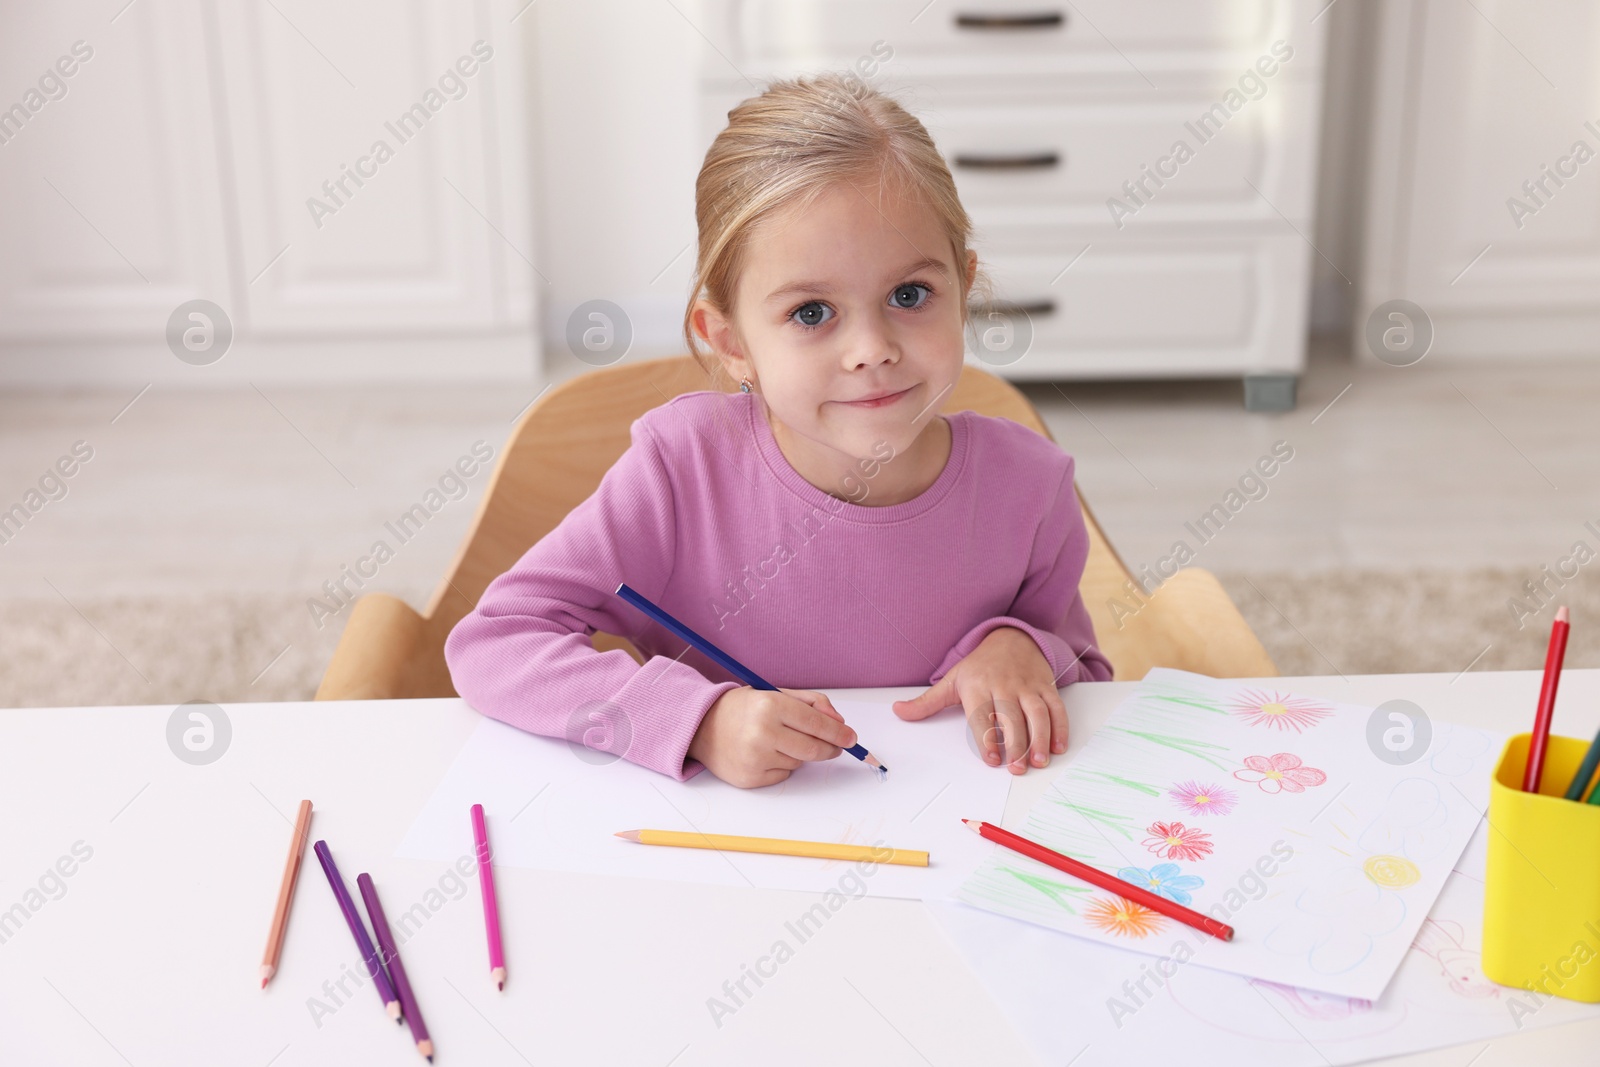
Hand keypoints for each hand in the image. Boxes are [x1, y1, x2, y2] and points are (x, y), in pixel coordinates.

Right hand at [688, 686, 857, 788]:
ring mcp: (755, 758)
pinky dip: (783, 765)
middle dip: (831, 749)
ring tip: (780, 740)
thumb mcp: (775, 693)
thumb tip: (839, 723)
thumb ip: (811, 703)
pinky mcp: (750, 778)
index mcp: (770, 705)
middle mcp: (762, 732)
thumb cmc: (744, 708)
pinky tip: (766, 753)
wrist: (702, 727)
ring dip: (800, 754)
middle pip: (814, 749)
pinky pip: (783, 774)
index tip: (852, 738)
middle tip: (837, 747)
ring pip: (799, 762)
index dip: (838, 733)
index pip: (816, 723)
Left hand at [892, 626, 1066, 773]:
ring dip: (1041, 738)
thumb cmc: (979, 665)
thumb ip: (926, 702)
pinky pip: (1056, 707)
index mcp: (977, 686)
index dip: (987, 738)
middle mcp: (1004, 686)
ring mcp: (1027, 686)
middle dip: (1017, 744)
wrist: (1011, 638)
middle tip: (1017, 767)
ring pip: (1037, 713)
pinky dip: (1060, 727)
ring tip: (1039, 761)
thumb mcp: (951, 680)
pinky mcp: (1046, 686)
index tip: (991, 759)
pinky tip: (1058, 747)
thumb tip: (898, 712)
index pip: (982, 714)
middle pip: (1012, 717)